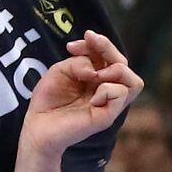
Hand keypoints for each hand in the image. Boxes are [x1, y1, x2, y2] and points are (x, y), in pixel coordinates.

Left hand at [21, 30, 143, 155]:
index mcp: (97, 77)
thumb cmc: (48, 101)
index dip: (97, 43)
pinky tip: (92, 96)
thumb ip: (80, 61)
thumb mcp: (61, 70)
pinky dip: (108, 88)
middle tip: (81, 52)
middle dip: (107, 48)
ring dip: (115, 70)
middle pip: (124, 63)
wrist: (37, 127)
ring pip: (134, 82)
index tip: (71, 46)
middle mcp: (106, 89)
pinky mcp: (107, 116)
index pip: (110, 55)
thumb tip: (96, 70)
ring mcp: (109, 104)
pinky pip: (121, 95)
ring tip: (94, 76)